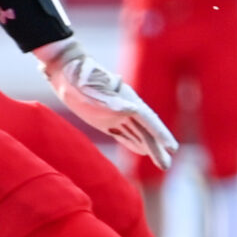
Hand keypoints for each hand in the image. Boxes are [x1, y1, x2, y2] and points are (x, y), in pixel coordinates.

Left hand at [38, 38, 176, 166]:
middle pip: (145, 130)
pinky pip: (123, 133)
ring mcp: (116, 113)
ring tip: (163, 164)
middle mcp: (125, 107)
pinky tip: (142, 151)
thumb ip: (110, 101)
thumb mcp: (91, 89)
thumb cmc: (79, 76)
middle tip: (166, 166)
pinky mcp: (105, 119)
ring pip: (137, 133)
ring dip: (150, 148)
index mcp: (126, 98)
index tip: (172, 147)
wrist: (65, 70)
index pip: (147, 119)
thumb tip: (134, 110)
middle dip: (157, 147)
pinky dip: (134, 142)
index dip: (160, 133)